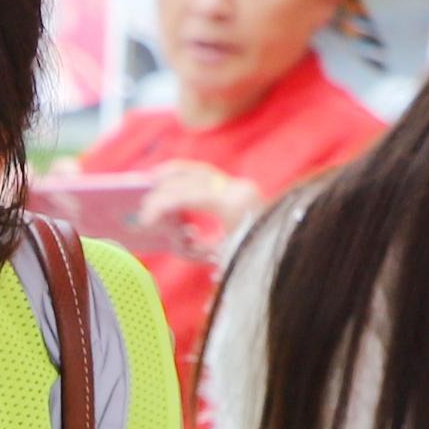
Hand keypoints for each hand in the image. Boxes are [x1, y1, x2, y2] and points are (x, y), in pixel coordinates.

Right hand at [131, 161, 261, 262]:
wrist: (286, 251)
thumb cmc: (252, 257)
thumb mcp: (220, 257)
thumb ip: (194, 247)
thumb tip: (172, 236)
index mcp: (233, 204)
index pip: (189, 195)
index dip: (163, 204)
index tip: (146, 220)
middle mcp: (237, 188)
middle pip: (191, 179)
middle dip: (163, 190)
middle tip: (142, 203)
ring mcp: (239, 185)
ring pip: (198, 171)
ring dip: (173, 173)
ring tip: (151, 179)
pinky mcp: (238, 188)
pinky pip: (207, 176)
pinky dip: (186, 176)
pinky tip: (170, 180)